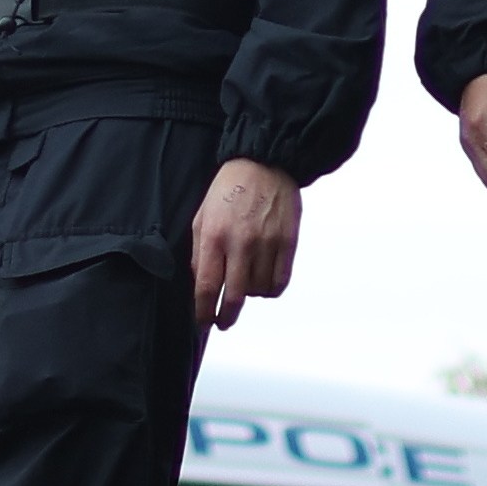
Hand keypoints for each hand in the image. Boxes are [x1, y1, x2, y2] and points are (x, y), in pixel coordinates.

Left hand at [190, 159, 304, 328]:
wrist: (264, 162)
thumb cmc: (229, 189)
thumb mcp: (202, 215)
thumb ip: (198, 251)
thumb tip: (200, 283)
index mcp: (213, 236)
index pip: (206, 286)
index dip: (203, 311)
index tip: (203, 321)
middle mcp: (240, 243)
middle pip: (233, 297)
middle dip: (226, 317)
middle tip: (223, 322)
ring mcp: (267, 243)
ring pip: (257, 291)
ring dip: (249, 295)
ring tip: (245, 283)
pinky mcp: (288, 242)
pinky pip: (279, 282)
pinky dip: (270, 289)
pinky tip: (263, 282)